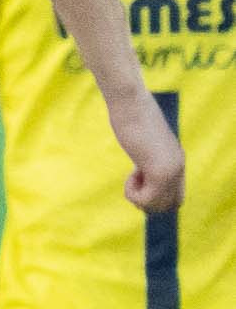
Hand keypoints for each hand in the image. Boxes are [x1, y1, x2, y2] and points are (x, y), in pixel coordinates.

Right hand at [112, 91, 186, 213]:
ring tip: (131, 176)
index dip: (156, 196)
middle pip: (170, 205)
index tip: (140, 178)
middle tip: (135, 181)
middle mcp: (178, 167)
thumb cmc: (132, 115)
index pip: (177, 196)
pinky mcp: (158, 171)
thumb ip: (150, 153)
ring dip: (139, 197)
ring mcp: (170, 170)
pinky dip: (132, 192)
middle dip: (148, 200)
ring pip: (157, 205)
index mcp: (177, 159)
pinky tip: (131, 173)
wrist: (131, 103)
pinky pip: (146, 198)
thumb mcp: (145, 140)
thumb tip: (143, 161)